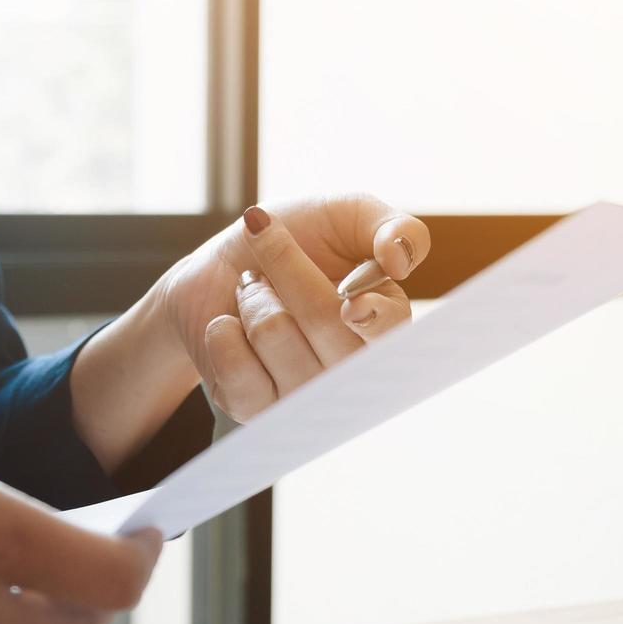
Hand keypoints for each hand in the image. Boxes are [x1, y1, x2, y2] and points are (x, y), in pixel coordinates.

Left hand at [158, 194, 430, 420]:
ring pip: (273, 333)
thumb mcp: (349, 215)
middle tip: (267, 241)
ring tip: (254, 292)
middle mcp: (350, 372)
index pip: (392, 334)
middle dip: (284, 265)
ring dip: (252, 296)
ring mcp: (302, 397)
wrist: (222, 264)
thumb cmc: (297, 237)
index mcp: (385, 327)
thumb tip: (400, 259)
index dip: (374, 318)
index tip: (351, 302)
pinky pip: (236, 369)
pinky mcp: (253, 409)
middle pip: (322, 319)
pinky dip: (223, 330)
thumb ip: (395, 228)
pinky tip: (230, 325)